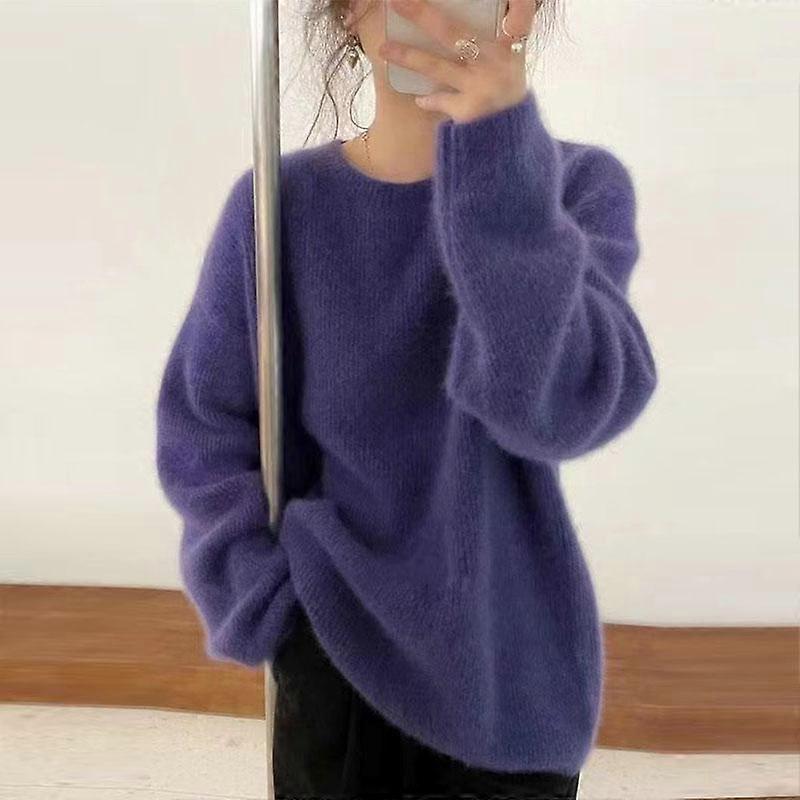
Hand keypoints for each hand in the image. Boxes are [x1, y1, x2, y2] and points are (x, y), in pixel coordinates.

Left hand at [378, 0, 536, 122]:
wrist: (511, 141)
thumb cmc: (506, 94)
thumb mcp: (509, 64)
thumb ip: (494, 41)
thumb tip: (445, 26)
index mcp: (511, 47)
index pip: (519, 15)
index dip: (515, 3)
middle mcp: (498, 63)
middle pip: (455, 33)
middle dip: (423, 15)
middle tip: (397, 2)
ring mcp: (482, 88)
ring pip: (438, 66)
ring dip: (409, 56)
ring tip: (384, 49)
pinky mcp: (468, 112)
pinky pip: (440, 100)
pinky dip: (429, 100)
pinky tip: (420, 99)